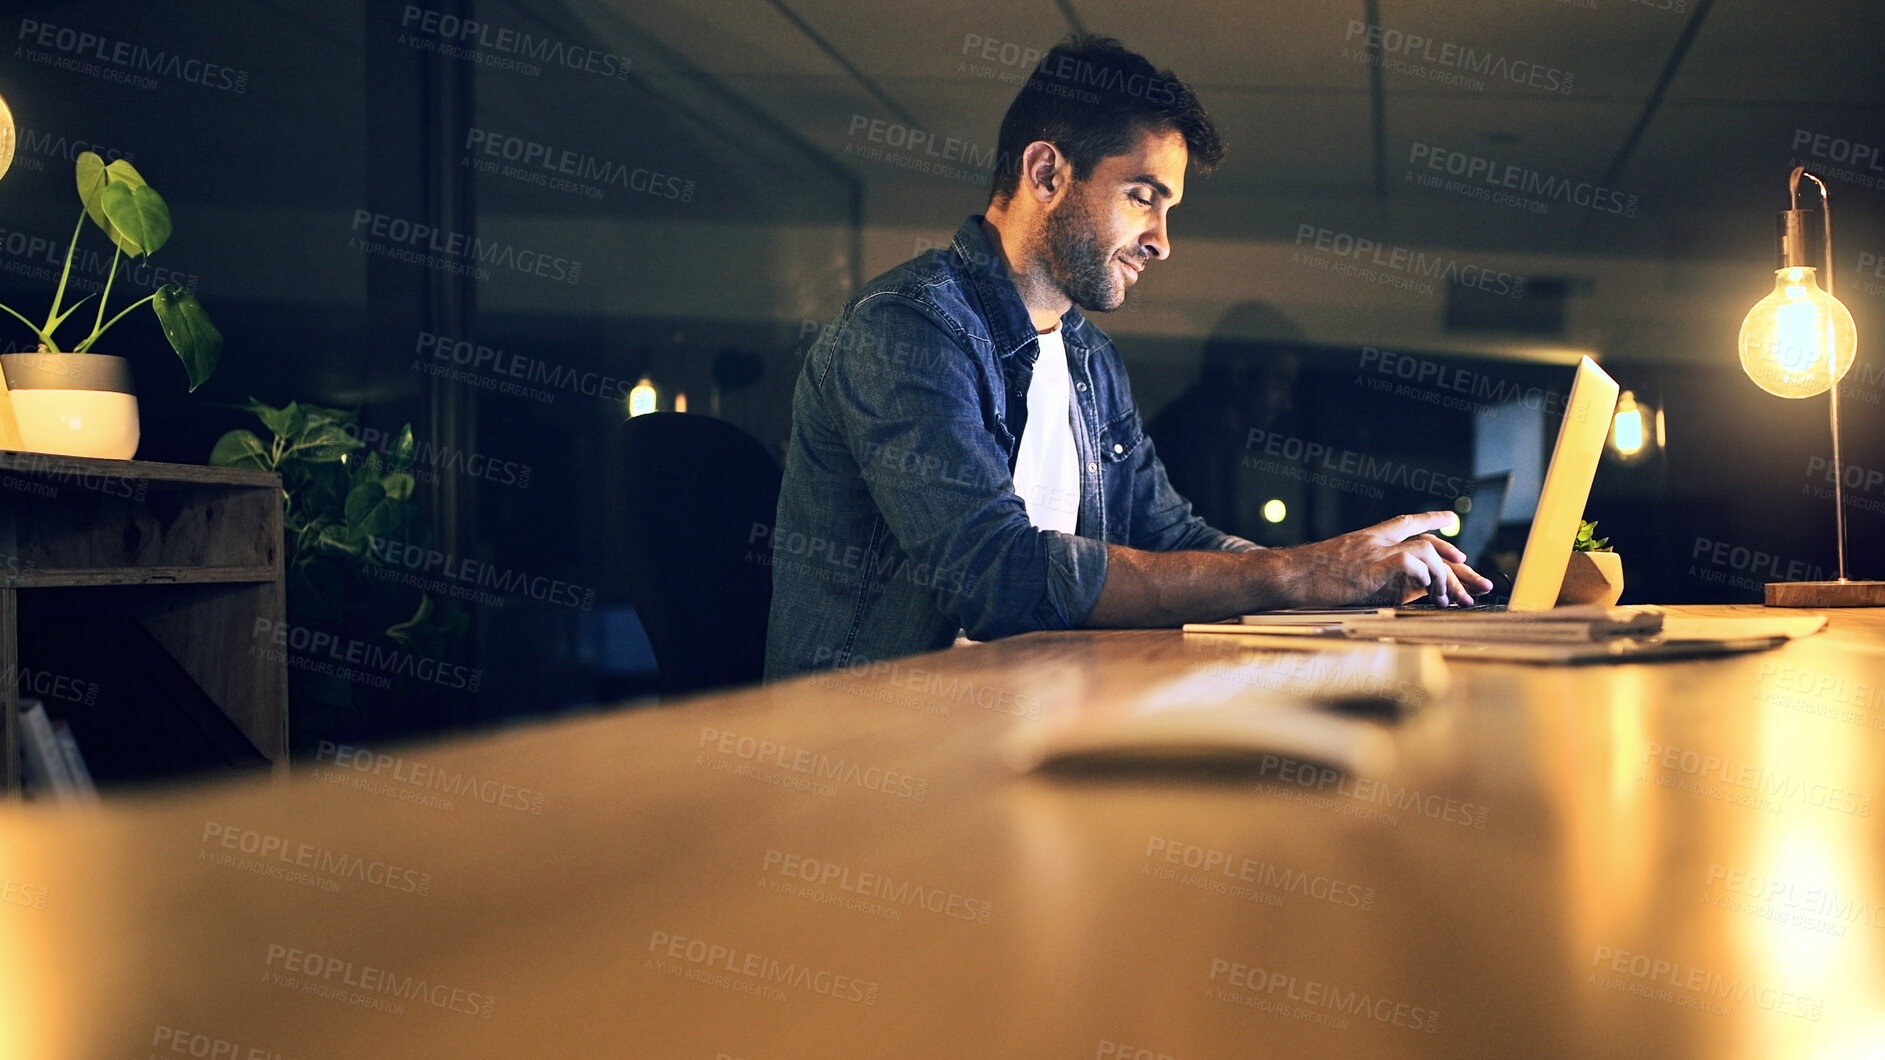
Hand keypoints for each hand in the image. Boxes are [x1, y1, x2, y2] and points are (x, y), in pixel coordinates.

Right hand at [1282, 512, 1495, 606]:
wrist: (1286, 575)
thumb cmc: (1306, 579)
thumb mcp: (1344, 572)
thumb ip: (1371, 574)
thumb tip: (1399, 589)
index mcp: (1367, 539)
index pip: (1407, 522)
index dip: (1431, 520)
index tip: (1450, 521)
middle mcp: (1375, 540)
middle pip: (1427, 541)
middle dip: (1456, 563)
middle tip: (1477, 582)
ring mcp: (1374, 551)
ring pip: (1425, 551)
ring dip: (1443, 576)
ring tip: (1449, 599)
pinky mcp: (1371, 566)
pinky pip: (1410, 563)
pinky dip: (1425, 576)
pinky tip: (1431, 593)